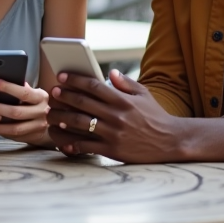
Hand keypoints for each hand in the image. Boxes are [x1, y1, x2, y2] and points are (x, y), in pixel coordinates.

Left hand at [0, 79, 50, 144]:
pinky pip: (12, 134)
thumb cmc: (33, 104)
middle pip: (17, 111)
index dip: (7, 87)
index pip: (24, 92)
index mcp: (41, 97)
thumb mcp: (31, 94)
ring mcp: (38, 126)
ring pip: (14, 126)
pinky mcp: (31, 136)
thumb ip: (20, 88)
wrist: (49, 123)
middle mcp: (42, 111)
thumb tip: (0, 79)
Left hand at [47, 70, 185, 161]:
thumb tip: (110, 72)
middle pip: (82, 103)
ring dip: (61, 118)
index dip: (75, 80)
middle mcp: (116, 115)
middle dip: (63, 96)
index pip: (93, 85)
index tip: (61, 77)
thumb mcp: (145, 95)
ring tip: (52, 115)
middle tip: (52, 93)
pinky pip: (86, 146)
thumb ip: (126, 83)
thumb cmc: (156, 117)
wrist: (171, 141)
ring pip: (79, 123)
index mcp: (122, 100)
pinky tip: (63, 139)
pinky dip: (72, 143)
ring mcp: (113, 133)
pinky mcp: (112, 150)